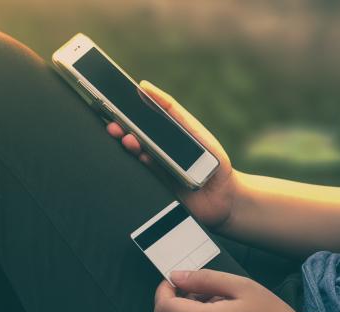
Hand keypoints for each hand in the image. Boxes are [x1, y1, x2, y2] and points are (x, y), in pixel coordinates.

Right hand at [106, 81, 238, 228]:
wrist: (224, 197)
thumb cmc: (213, 160)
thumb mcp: (194, 130)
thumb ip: (172, 110)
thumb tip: (145, 87)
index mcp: (162, 134)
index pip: (139, 119)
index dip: (125, 112)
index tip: (115, 102)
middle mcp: (153, 151)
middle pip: (132, 137)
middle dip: (121, 130)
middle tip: (115, 126)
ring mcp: (153, 170)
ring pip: (134, 156)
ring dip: (130, 147)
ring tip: (128, 140)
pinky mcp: (155, 187)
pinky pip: (142, 176)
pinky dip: (140, 167)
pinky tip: (142, 158)